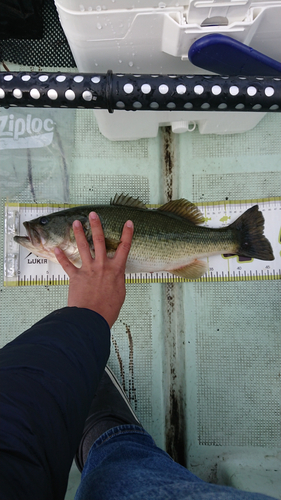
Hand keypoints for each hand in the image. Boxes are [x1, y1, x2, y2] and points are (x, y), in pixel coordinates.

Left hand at [54, 212, 133, 327]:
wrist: (92, 317)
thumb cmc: (108, 309)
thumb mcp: (120, 293)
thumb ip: (116, 280)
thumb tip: (115, 276)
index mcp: (116, 270)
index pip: (124, 248)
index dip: (127, 234)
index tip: (128, 222)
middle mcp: (102, 266)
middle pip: (99, 241)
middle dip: (97, 225)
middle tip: (93, 214)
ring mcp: (88, 270)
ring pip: (83, 247)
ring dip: (78, 234)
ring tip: (76, 223)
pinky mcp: (76, 277)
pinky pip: (67, 265)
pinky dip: (61, 257)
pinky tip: (56, 248)